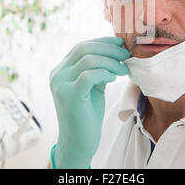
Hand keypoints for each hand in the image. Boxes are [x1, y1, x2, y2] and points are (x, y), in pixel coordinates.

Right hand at [50, 37, 129, 167]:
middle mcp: (58, 75)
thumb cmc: (87, 114)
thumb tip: (115, 50)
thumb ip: (97, 68)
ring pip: (88, 60)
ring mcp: (61, 85)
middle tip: (126, 55)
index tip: (120, 44)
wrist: (78, 142)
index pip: (82, 46)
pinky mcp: (69, 96)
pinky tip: (113, 78)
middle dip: (109, 49)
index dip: (103, 42)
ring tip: (124, 69)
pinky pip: (88, 76)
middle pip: (84, 49)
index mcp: (61, 70)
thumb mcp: (92, 86)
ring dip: (111, 62)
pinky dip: (104, 73)